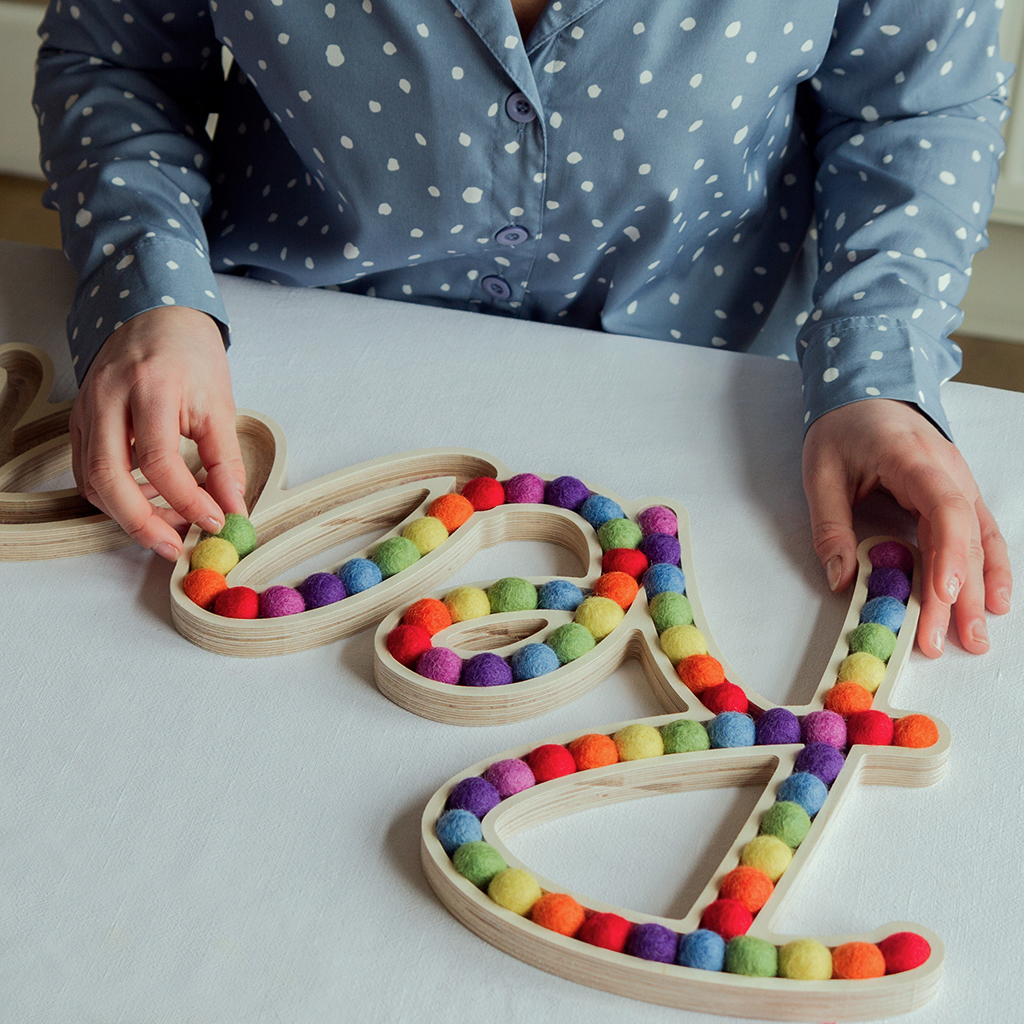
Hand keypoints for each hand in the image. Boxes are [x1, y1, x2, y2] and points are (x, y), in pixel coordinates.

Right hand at [69, 306, 246, 559]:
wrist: (154, 317)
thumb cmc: (190, 355)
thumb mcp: (219, 404)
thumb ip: (224, 460)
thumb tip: (233, 508)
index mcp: (150, 388)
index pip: (159, 462)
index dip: (187, 500)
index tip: (216, 521)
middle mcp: (108, 399)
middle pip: (109, 478)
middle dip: (143, 523)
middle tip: (176, 547)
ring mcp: (86, 410)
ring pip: (93, 481)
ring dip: (128, 515)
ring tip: (170, 527)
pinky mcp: (80, 421)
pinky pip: (87, 471)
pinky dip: (114, 497)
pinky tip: (147, 502)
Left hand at [802, 399, 1011, 656]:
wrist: (866, 392)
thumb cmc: (842, 429)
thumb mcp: (821, 473)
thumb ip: (830, 526)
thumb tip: (841, 580)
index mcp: (911, 458)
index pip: (942, 508)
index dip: (947, 553)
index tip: (943, 594)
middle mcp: (948, 470)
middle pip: (963, 536)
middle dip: (960, 593)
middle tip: (950, 640)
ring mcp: (960, 481)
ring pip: (980, 539)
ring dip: (981, 589)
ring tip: (977, 636)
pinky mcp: (959, 493)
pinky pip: (982, 533)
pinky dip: (989, 568)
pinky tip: (994, 601)